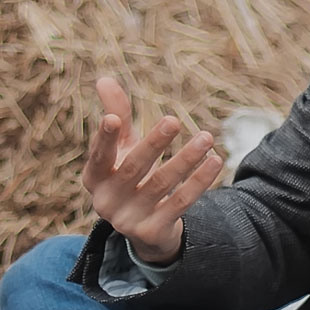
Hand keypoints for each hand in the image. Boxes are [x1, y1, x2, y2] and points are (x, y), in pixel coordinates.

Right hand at [82, 76, 224, 264]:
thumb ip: (115, 113)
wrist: (144, 228)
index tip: (114, 118)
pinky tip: (215, 161)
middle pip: (134, 168)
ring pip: (161, 184)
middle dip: (154, 143)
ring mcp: (129, 219)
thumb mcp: (121, 147)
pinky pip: (180, 203)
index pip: (99, 155)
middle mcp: (106, 201)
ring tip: (206, 138)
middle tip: (173, 120)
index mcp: (94, 177)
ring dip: (186, 159)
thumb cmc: (129, 174)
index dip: (105, 137)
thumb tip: (104, 78)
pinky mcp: (153, 231)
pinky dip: (199, 181)